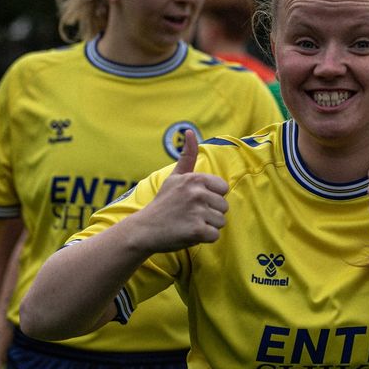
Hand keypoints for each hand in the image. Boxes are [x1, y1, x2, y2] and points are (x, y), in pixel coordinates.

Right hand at [135, 131, 228, 251]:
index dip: (211, 197)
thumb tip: (190, 130)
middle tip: (189, 214)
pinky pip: (214, 236)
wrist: (144, 229)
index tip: (194, 201)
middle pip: (223, 207)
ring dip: (207, 226)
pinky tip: (188, 233)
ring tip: (188, 223)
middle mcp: (197, 193)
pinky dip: (203, 238)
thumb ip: (187, 155)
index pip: (223, 189)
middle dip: (210, 213)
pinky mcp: (197, 230)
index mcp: (196, 179)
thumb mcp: (175, 177)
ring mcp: (197, 212)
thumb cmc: (163, 203)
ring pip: (220, 222)